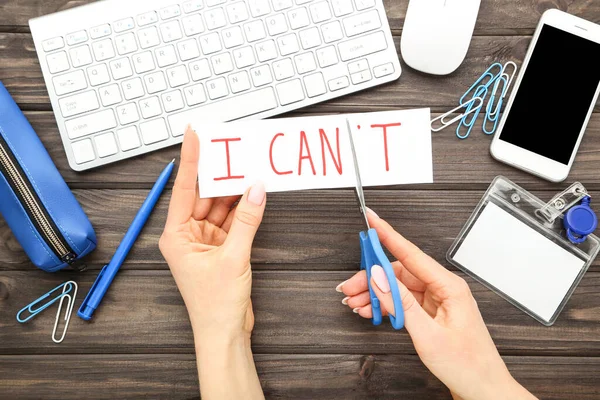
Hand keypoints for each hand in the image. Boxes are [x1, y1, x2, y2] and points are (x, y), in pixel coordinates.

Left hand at [159, 127, 265, 398]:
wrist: (225, 333)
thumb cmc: (215, 305)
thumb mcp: (233, 258)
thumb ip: (247, 221)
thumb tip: (255, 190)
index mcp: (176, 236)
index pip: (185, 188)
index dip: (190, 159)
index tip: (194, 136)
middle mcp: (188, 235)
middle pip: (204, 195)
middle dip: (219, 173)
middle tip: (230, 148)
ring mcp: (205, 241)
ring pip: (220, 206)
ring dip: (234, 191)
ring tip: (246, 167)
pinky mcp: (221, 247)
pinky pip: (232, 220)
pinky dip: (243, 208)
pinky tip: (252, 193)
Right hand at [338, 209, 535, 399]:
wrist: (483, 390)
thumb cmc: (467, 365)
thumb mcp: (428, 334)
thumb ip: (400, 303)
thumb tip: (379, 277)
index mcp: (449, 286)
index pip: (411, 254)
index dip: (388, 235)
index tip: (372, 220)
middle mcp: (443, 289)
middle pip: (398, 272)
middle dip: (371, 278)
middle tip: (348, 287)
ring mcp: (437, 301)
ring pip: (397, 287)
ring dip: (375, 294)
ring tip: (355, 303)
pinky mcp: (431, 313)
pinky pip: (402, 301)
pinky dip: (385, 305)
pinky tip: (370, 310)